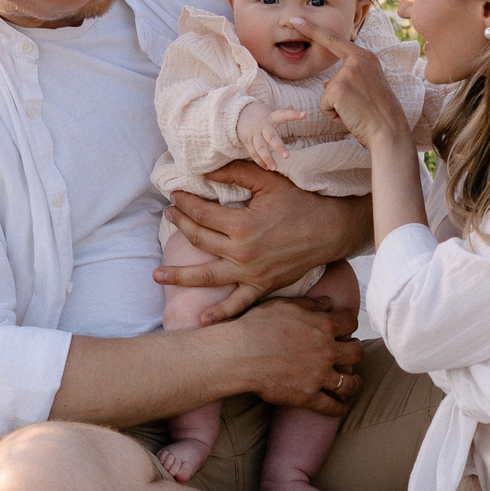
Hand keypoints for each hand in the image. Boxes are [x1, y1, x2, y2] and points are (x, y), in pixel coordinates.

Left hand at [157, 168, 365, 324]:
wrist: (331, 230)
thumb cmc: (302, 202)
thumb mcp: (268, 181)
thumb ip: (235, 173)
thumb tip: (205, 169)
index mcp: (242, 226)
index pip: (201, 214)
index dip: (185, 202)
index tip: (175, 195)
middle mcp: (242, 253)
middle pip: (198, 240)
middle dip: (179, 225)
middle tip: (169, 214)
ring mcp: (251, 274)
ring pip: (207, 276)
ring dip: (180, 276)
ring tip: (158, 275)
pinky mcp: (262, 287)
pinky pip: (238, 304)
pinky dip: (221, 315)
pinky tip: (202, 321)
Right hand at [226, 294, 362, 413]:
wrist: (239, 354)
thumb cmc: (257, 326)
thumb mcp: (284, 305)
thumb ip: (309, 305)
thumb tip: (328, 303)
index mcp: (323, 326)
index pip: (350, 323)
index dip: (349, 325)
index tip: (347, 329)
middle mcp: (326, 351)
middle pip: (357, 353)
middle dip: (356, 352)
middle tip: (351, 353)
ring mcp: (319, 376)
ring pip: (350, 383)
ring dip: (354, 382)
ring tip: (353, 383)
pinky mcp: (308, 396)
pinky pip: (332, 406)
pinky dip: (339, 407)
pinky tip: (342, 406)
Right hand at [236, 101, 298, 170]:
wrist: (238, 114)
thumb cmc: (260, 114)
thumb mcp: (270, 111)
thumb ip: (282, 111)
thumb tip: (292, 106)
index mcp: (271, 117)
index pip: (284, 114)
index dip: (293, 114)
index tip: (304, 114)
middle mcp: (263, 126)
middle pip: (271, 136)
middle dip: (278, 146)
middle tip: (287, 156)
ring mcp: (254, 134)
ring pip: (260, 147)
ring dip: (267, 158)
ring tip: (275, 168)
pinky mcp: (247, 142)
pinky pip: (254, 153)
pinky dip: (260, 161)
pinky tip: (267, 168)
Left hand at [280, 19, 404, 149]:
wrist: (389, 131)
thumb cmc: (379, 115)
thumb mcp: (366, 89)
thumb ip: (347, 80)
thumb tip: (325, 84)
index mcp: (366, 57)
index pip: (334, 41)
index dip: (312, 30)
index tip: (295, 19)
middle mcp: (357, 60)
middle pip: (330, 81)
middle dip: (339, 100)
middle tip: (362, 109)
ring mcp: (347, 72)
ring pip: (326, 94)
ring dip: (337, 108)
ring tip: (357, 112)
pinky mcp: (338, 88)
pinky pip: (323, 105)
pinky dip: (333, 115)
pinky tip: (350, 116)